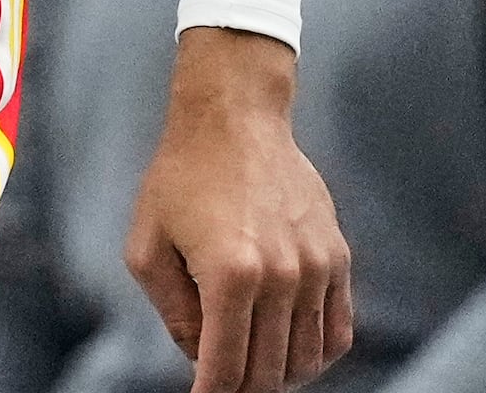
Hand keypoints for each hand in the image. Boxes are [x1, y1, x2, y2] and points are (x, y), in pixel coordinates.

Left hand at [124, 27, 352, 392]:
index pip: (226, 370)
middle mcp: (282, 276)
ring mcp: (317, 267)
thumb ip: (173, 313)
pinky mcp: (338, 257)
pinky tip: (288, 350)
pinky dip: (316, 354)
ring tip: (250, 364)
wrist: (234, 120)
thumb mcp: (147, 246)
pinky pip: (338, 331)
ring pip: (306, 359)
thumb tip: (200, 356)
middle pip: (268, 372)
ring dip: (277, 374)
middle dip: (241, 387)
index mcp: (230, 275)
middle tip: (221, 380)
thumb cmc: (180, 179)